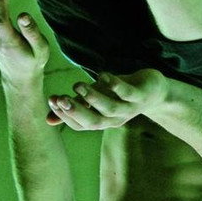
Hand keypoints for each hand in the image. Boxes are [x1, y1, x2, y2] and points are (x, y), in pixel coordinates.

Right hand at [46, 69, 167, 129]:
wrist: (154, 92)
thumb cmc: (119, 95)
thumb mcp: (94, 101)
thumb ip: (74, 108)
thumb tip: (48, 121)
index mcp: (102, 121)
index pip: (81, 125)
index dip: (65, 115)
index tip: (52, 100)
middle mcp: (115, 119)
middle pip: (94, 122)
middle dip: (76, 111)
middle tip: (61, 99)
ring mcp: (129, 108)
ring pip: (110, 108)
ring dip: (93, 98)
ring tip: (78, 85)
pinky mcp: (140, 95)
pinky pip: (127, 92)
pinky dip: (114, 84)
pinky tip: (102, 75)